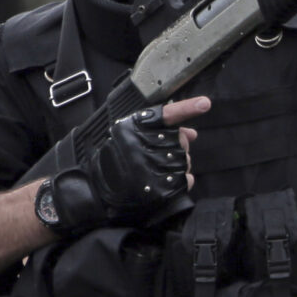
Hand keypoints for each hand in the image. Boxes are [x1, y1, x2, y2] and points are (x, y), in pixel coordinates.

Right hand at [47, 102, 205, 234]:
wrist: (92, 192)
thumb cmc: (111, 162)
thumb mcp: (127, 137)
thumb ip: (158, 131)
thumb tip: (191, 132)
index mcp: (134, 128)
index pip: (166, 114)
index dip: (186, 108)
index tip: (204, 104)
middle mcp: (144, 146)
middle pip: (181, 141)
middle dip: (177, 148)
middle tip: (160, 157)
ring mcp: (152, 167)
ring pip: (184, 161)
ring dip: (177, 166)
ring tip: (157, 171)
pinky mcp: (159, 188)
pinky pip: (185, 180)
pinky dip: (182, 181)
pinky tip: (167, 182)